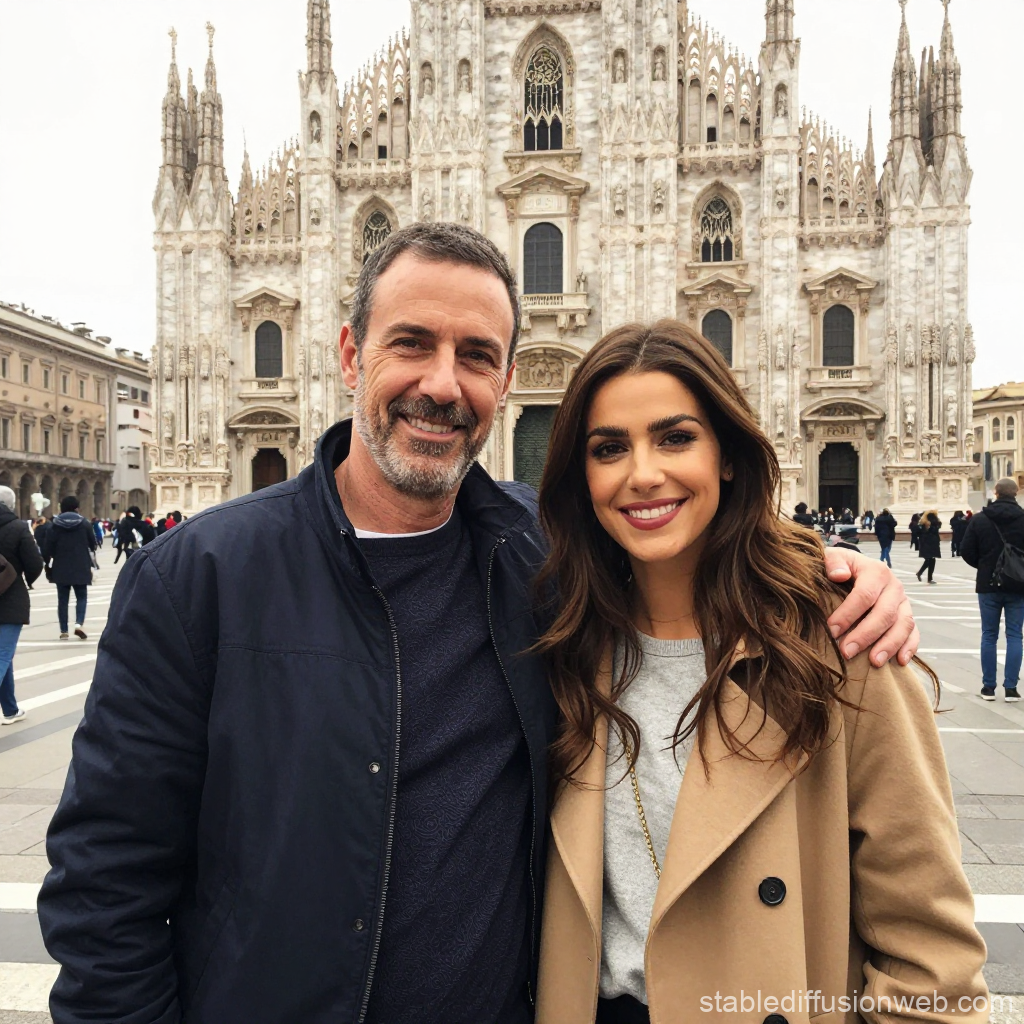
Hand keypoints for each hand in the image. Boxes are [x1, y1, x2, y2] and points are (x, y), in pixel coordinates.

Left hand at [821, 548, 918, 667]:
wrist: (855, 568)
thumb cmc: (840, 566)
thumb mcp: (833, 557)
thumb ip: (833, 562)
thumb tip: (838, 575)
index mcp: (876, 571)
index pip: (864, 595)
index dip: (848, 614)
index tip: (832, 630)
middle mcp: (894, 587)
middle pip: (884, 613)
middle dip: (865, 635)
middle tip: (847, 652)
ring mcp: (903, 602)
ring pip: (903, 625)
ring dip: (889, 645)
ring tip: (874, 662)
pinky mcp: (907, 616)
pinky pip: (914, 632)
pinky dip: (909, 647)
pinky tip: (900, 661)